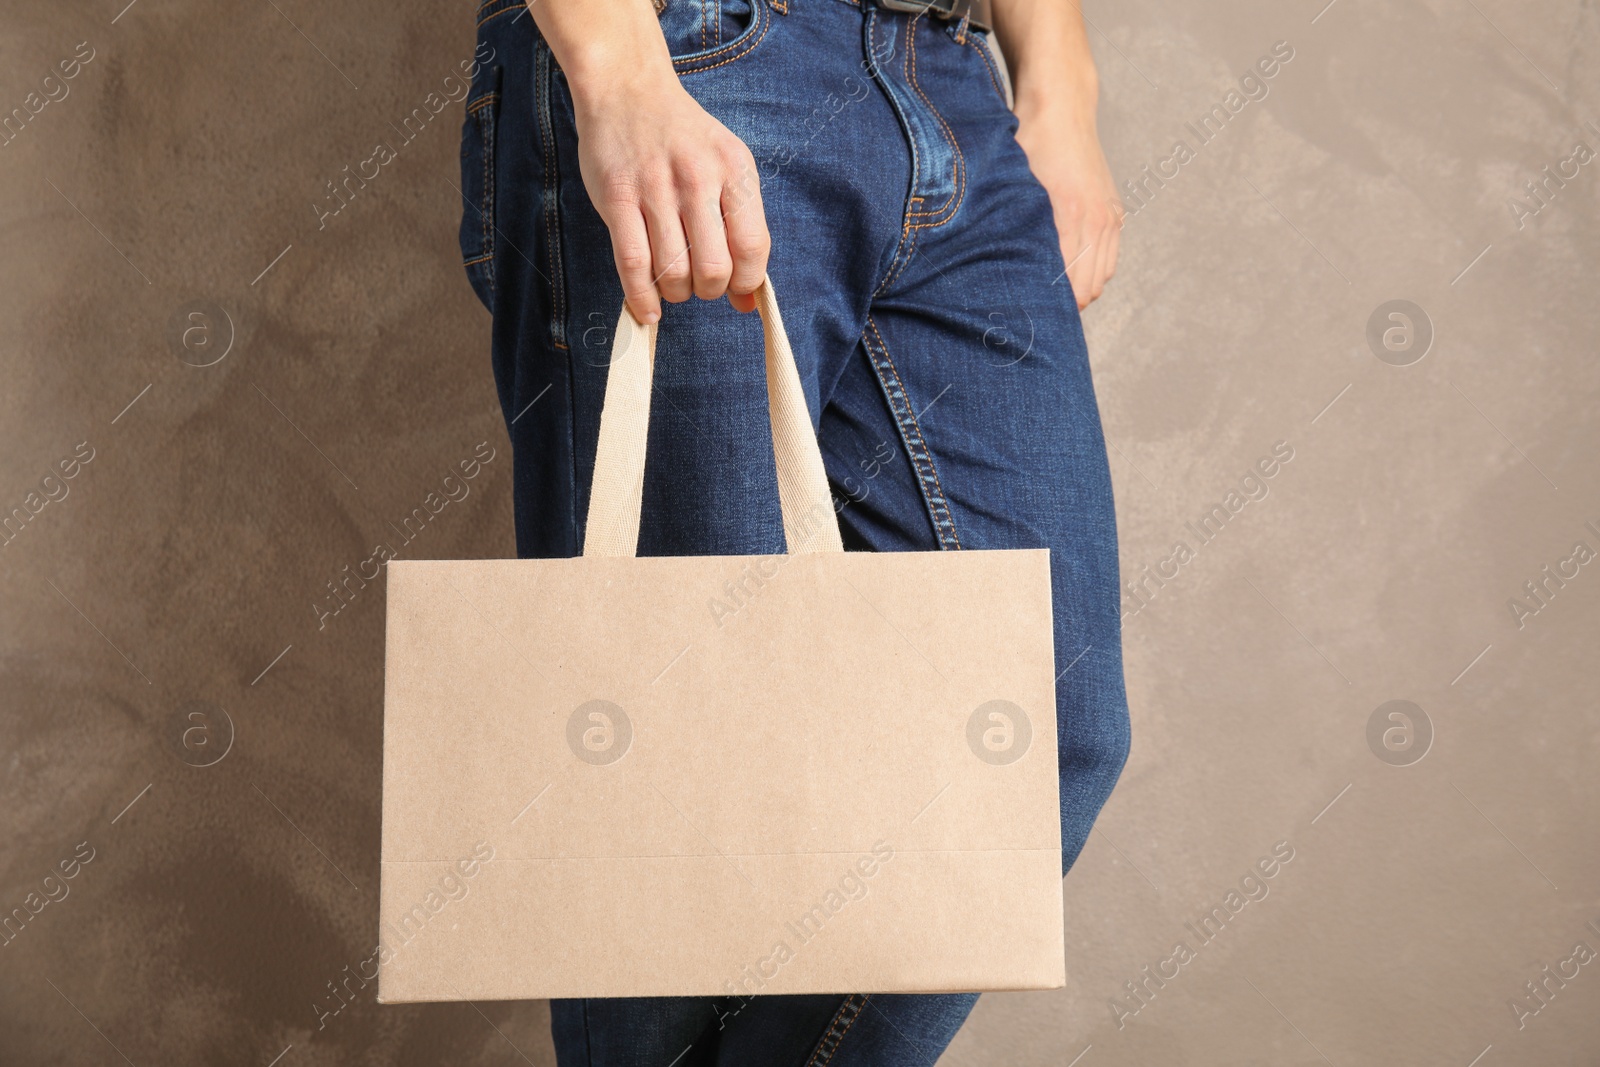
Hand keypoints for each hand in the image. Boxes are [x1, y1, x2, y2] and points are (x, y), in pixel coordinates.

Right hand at [570, 68, 769, 322]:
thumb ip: (742, 231)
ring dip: (676, 292)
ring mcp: (655, 188)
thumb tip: (748, 303)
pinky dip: (642, 298)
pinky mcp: (618, 198)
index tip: (735, 288)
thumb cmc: (682, 138)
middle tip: (699, 282)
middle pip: (714, 268)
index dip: (746, 282)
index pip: (754, 248)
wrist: (628, 90)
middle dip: (709, 290)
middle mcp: (698, 178)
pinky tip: (648, 309)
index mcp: (734, 170)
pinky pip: (633, 264)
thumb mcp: (726, 168)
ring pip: (673, 271)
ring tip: (673, 283)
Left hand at [1014, 103, 1121, 309]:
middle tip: (1033, 307)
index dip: (1047, 307)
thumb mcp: (1012, 188)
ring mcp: (1110, 217)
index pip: (1067, 287)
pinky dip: (1093, 271)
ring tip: (1050, 291)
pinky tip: (1069, 270)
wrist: (1061, 109)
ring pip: (1100, 279)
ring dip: (1079, 289)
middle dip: (1063, 305)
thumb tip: (999, 274)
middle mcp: (1097, 221)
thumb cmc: (1026, 145)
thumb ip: (1011, 230)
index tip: (1025, 313)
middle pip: (1087, 290)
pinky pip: (1109, 261)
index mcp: (1069, 218)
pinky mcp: (1115, 212)